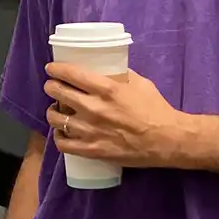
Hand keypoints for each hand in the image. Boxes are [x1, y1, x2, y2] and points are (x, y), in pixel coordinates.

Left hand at [44, 62, 182, 167]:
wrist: (167, 140)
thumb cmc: (155, 109)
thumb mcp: (140, 83)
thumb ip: (120, 76)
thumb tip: (107, 71)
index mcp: (106, 89)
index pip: (71, 74)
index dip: (56, 70)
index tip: (51, 69)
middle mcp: (94, 108)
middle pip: (59, 93)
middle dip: (51, 87)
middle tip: (51, 86)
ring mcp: (91, 131)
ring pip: (57, 119)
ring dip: (52, 112)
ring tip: (54, 110)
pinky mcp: (92, 150)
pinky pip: (64, 145)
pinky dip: (59, 137)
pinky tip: (61, 132)